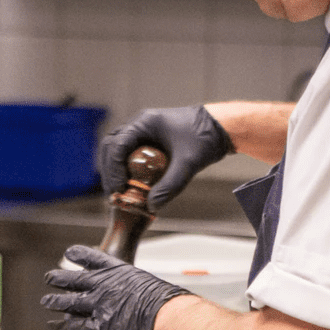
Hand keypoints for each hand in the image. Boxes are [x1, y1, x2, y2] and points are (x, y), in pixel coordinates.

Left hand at [41, 245, 188, 329]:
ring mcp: (97, 306)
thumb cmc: (164, 302)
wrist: (164, 315)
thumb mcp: (147, 283)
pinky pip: (74, 326)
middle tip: (49, 278)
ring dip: (55, 301)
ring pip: (68, 301)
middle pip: (73, 279)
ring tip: (46, 300)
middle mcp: (102, 285)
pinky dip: (62, 325)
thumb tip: (137, 297)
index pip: (92, 258)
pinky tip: (53, 324)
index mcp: (116, 271)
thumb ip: (134, 288)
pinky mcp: (97, 327)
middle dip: (59, 278)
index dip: (78, 254)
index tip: (69, 253)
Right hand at [98, 106, 233, 210]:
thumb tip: (151, 206)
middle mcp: (139, 126)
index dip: (113, 169)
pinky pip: (128, 156)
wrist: (220, 128)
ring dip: (114, 172)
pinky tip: (130, 188)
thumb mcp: (188, 164)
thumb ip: (170, 185)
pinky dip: (125, 171)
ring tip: (119, 194)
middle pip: (110, 147)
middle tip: (114, 194)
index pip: (116, 145)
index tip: (118, 189)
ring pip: (116, 151)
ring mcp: (142, 133)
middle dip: (109, 172)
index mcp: (144, 123)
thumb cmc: (205, 138)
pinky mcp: (148, 143)